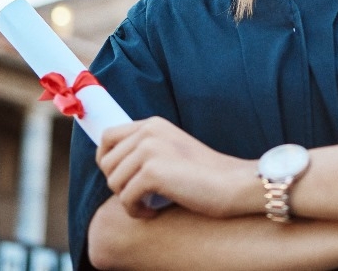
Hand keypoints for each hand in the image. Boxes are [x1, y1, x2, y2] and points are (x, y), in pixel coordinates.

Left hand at [96, 117, 252, 218]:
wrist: (232, 183)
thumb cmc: (205, 175)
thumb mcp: (172, 150)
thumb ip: (145, 149)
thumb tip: (108, 162)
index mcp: (152, 124)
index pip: (108, 136)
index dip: (105, 160)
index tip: (118, 178)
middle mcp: (148, 131)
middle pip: (106, 162)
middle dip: (118, 184)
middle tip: (139, 195)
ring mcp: (150, 149)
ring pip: (113, 182)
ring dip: (127, 199)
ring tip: (148, 205)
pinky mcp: (153, 171)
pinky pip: (125, 198)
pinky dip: (137, 211)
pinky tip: (153, 212)